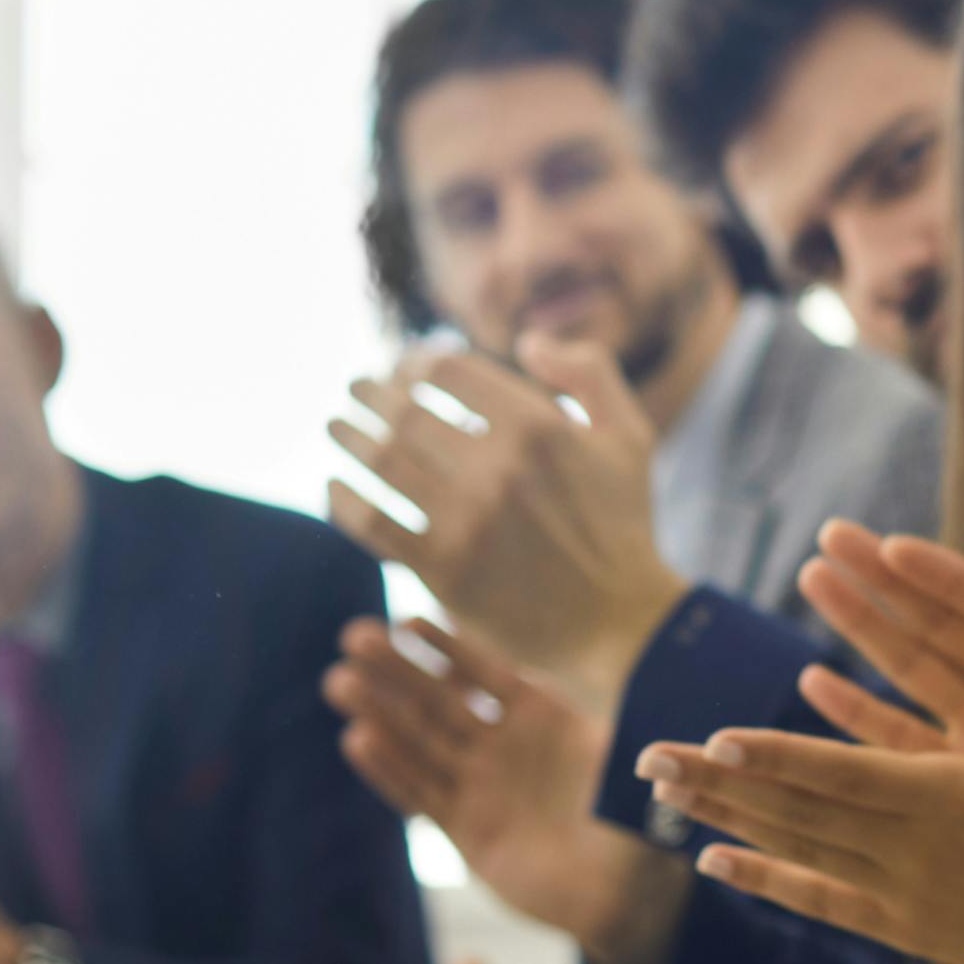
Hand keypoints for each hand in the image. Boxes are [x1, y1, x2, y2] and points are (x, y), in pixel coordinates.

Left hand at [325, 334, 691, 698]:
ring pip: (382, 462)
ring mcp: (467, 521)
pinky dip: (343, 501)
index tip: (403, 366)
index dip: (416, 361)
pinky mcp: (443, 570)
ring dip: (348, 436)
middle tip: (353, 388)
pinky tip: (335, 488)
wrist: (617, 623)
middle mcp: (499, 468)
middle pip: (407, 410)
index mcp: (541, 426)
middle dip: (370, 392)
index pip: (449, 370)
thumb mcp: (629, 435)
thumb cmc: (622, 523)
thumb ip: (589, 372)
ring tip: (333, 426)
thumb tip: (526, 341)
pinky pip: (372, 524)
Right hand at [327, 616, 688, 963]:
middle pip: (442, 700)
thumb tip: (605, 691)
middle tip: (354, 636)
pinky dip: (390, 769)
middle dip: (398, 669)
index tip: (409, 618)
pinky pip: (421, 793)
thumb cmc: (634, 825)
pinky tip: (358, 740)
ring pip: (422, 742)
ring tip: (338, 680)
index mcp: (546, 720)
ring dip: (381, 712)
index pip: (490, 674)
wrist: (620, 895)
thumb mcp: (627, 769)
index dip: (452, 647)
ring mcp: (482, 785)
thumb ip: (609, 734)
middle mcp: (507, 747)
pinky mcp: (465, 828)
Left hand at [638, 636, 963, 963]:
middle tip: (648, 758)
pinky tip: (716, 863)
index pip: (842, 775)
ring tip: (664, 796)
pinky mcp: (908, 928)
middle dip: (720, 784)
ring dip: (727, 822)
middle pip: (798, 813)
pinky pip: (822, 901)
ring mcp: (905, 896)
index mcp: (953, 801)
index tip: (712, 738)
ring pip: (798, 852)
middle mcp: (914, 852)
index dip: (773, 757)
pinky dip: (766, 880)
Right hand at [797, 525, 963, 883]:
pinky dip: (860, 714)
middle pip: (941, 625)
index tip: (893, 546)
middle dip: (885, 584)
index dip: (946, 577)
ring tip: (816, 583)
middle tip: (829, 539)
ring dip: (863, 631)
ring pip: (911, 672)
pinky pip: (903, 743)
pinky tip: (819, 684)